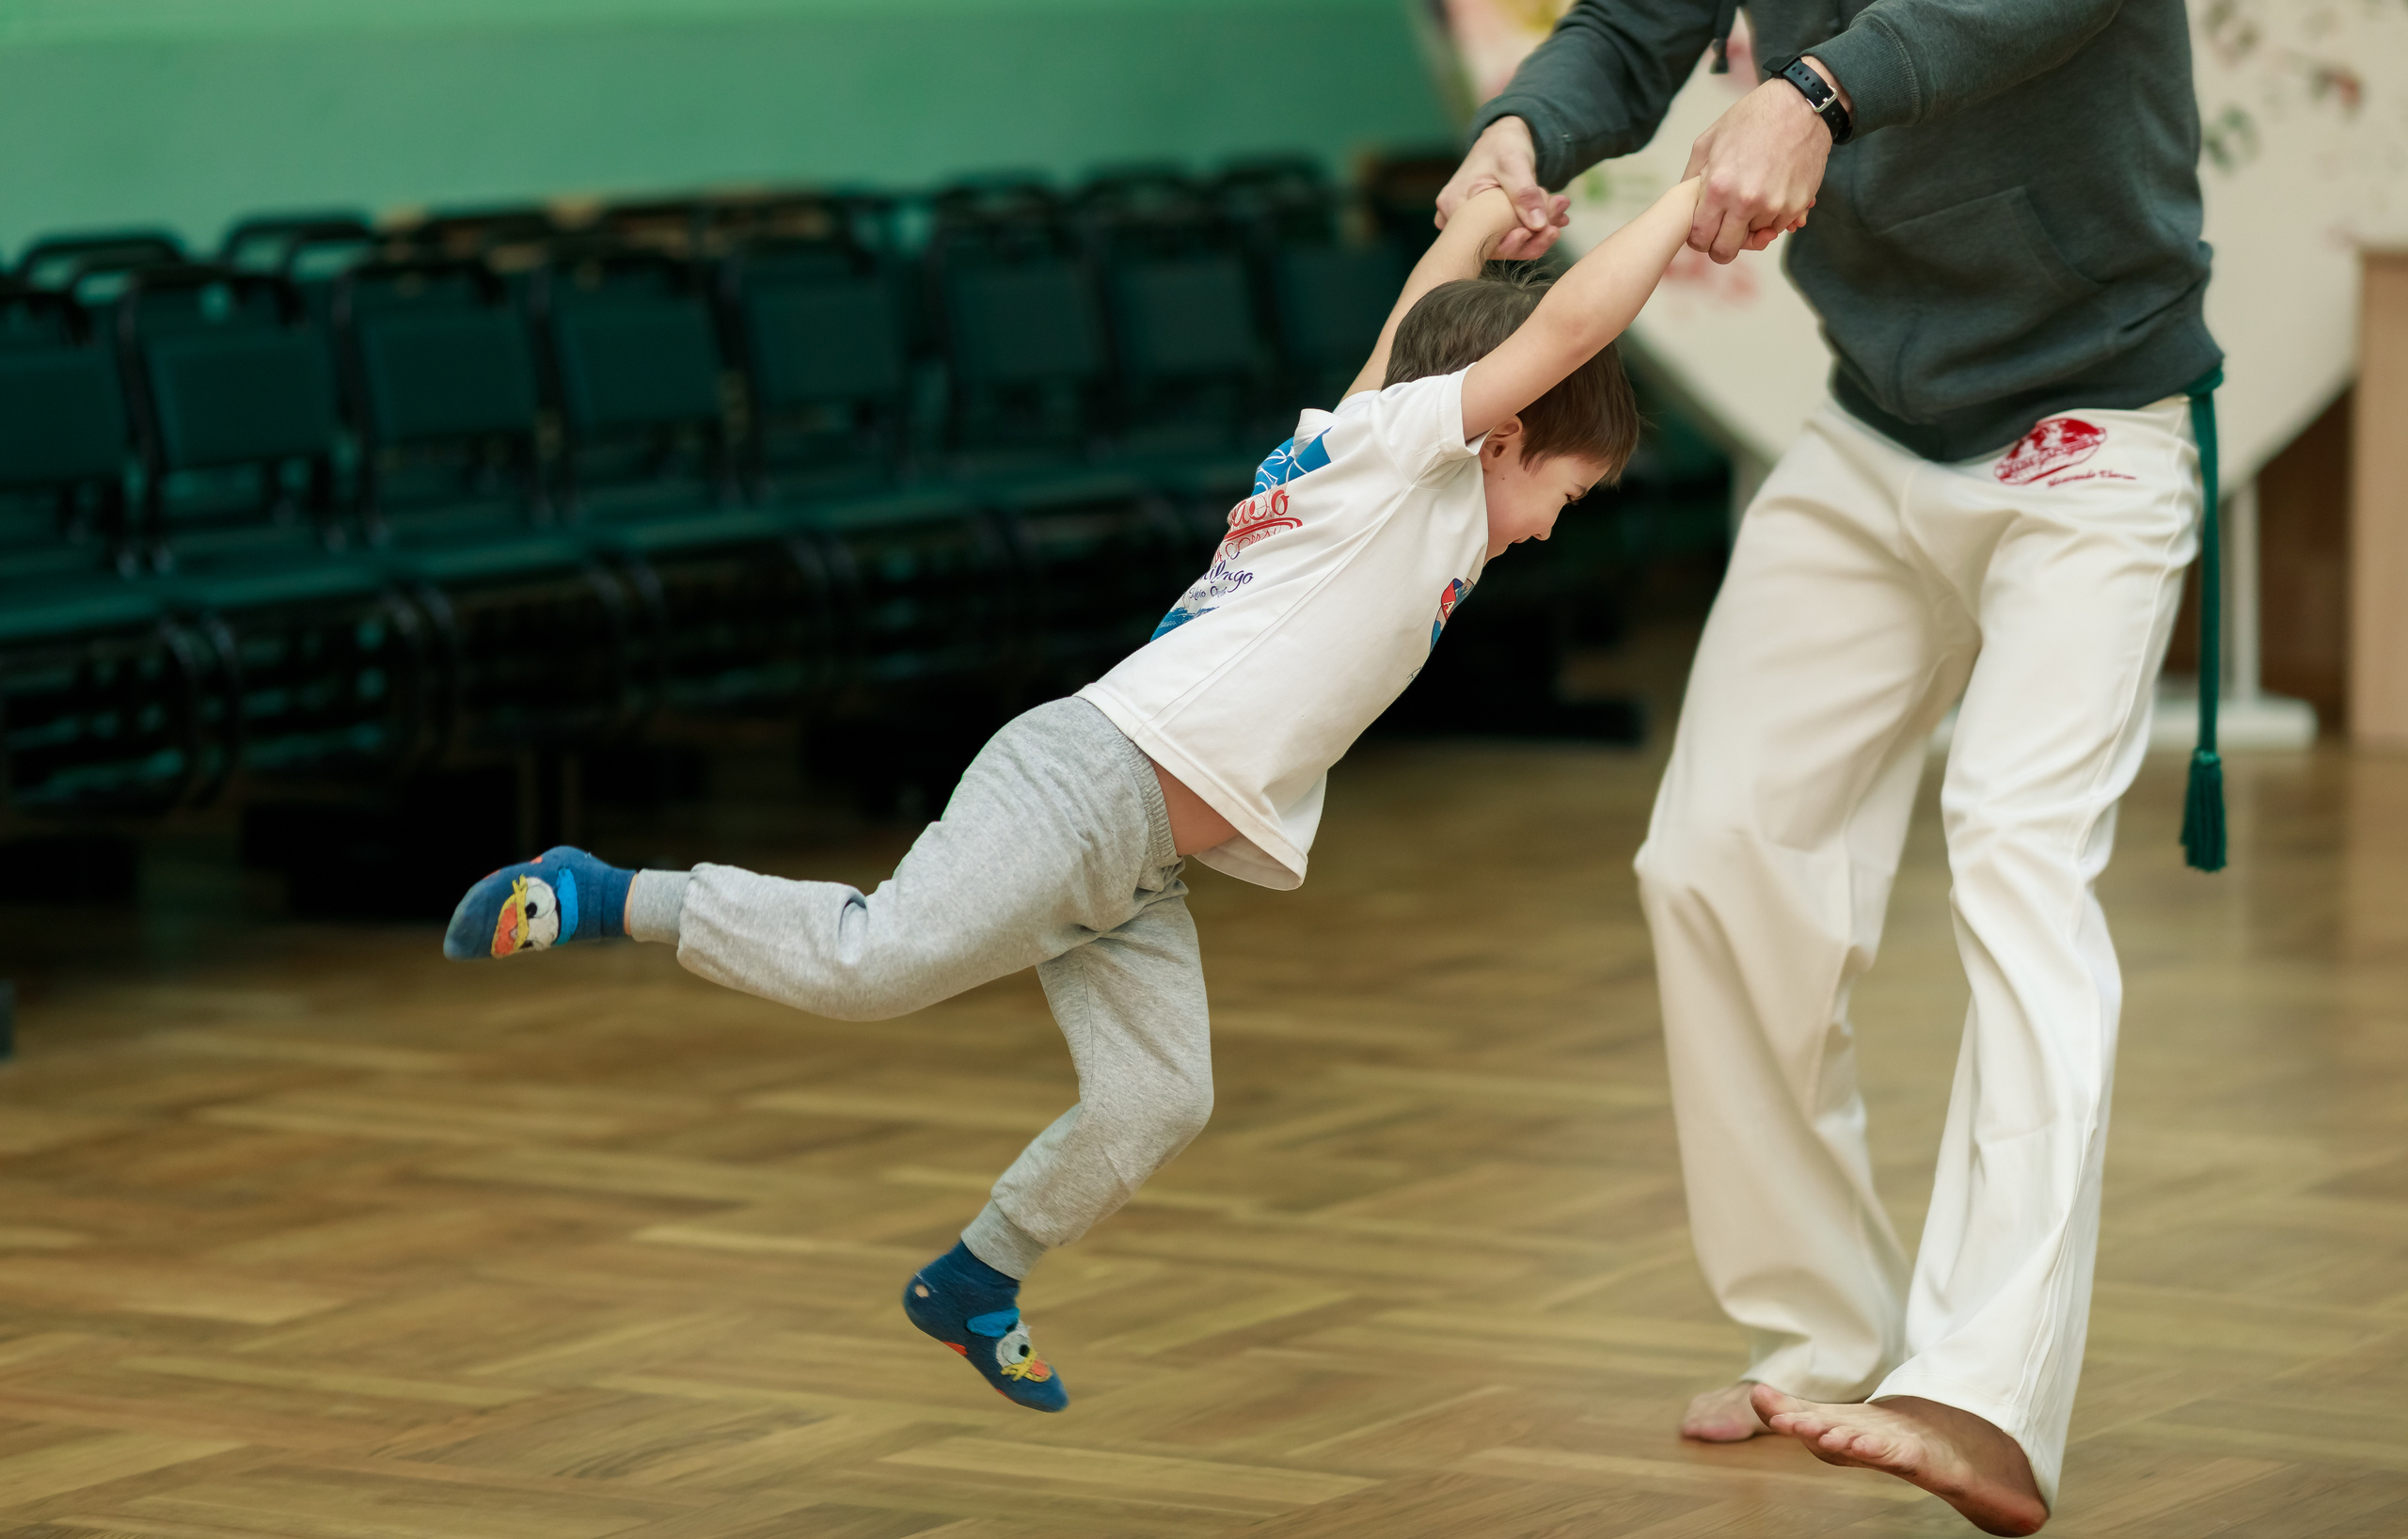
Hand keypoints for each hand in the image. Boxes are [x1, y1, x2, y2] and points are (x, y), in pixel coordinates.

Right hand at [1436, 117, 1571, 260]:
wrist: (1503, 140)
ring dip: (1535, 237)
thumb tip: (1538, 225)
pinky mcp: (1483, 226)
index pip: (1482, 239)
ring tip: (1560, 219)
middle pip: (1493, 246)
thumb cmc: (1503, 145)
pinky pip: (1507, 237)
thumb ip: (1524, 193)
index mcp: (1454, 204)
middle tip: (1559, 225)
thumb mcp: (1515, 163)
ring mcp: (1468, 224)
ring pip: (1503, 245)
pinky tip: (1553, 222)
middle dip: (1531, 240)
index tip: (1546, 231)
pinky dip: (1531, 232)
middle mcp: (1454, 219)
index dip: (1514, 243)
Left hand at [1681, 55, 1844, 263]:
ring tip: (1753, 198)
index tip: (1703, 235)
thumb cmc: (1751, 119)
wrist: (1800, 105)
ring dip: (1751, 226)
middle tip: (1724, 232)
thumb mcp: (1708, 142)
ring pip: (1754, 238)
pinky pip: (1779, 226)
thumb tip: (1683, 207)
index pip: (1700, 238)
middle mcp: (1745, 202)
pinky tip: (1773, 193)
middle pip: (1725, 250)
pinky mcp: (1797, 205)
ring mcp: (1774, 206)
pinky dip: (1774, 217)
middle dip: (1721, 246)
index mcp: (1718, 187)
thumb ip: (1691, 178)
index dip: (1698, 241)